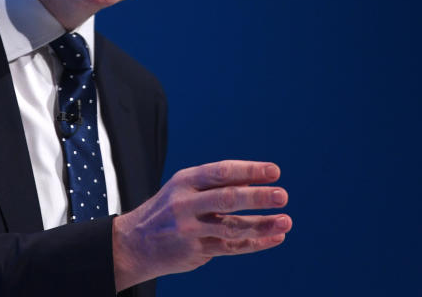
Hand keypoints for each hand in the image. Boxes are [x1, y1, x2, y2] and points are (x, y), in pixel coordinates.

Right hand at [111, 160, 290, 290]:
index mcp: (185, 181)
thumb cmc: (167, 210)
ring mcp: (190, 229)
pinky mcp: (196, 250)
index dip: (249, 171)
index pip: (221, 172)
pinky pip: (231, 248)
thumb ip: (215, 186)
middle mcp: (186, 203)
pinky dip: (255, 243)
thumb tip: (255, 182)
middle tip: (282, 195)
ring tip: (286, 221)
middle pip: (227, 198)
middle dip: (257, 197)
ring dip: (262, 224)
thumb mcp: (182, 188)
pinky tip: (274, 237)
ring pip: (232, 226)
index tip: (274, 171)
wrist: (134, 243)